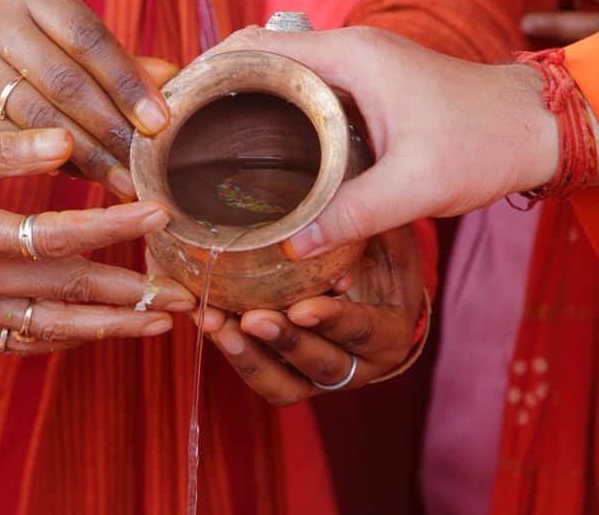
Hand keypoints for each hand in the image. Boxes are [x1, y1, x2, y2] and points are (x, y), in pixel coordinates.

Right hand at [0, 0, 175, 197]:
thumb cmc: (41, 49)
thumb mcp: (75, 42)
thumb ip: (120, 62)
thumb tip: (171, 78)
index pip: (89, 38)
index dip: (127, 82)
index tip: (160, 123)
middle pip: (65, 81)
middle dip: (111, 128)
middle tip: (144, 165)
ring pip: (40, 117)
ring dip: (88, 155)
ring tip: (123, 181)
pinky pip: (13, 142)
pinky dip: (53, 164)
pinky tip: (84, 178)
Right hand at [0, 129, 194, 353]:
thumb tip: (64, 141)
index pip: (56, 237)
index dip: (112, 228)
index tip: (159, 214)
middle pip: (66, 295)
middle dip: (131, 295)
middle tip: (184, 294)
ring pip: (51, 328)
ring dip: (109, 329)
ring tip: (159, 324)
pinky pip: (21, 339)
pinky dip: (64, 341)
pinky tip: (95, 335)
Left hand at [196, 226, 425, 405]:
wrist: (375, 284)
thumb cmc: (381, 252)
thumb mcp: (385, 233)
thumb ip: (363, 222)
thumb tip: (319, 214)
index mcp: (390, 333)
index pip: (362, 330)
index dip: (331, 320)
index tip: (301, 307)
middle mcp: (361, 365)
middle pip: (321, 365)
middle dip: (284, 341)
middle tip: (251, 318)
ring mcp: (322, 375)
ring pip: (285, 384)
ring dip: (248, 356)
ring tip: (216, 323)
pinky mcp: (292, 375)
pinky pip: (262, 375)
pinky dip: (234, 352)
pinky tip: (208, 321)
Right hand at [200, 26, 560, 256]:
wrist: (537, 128)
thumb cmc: (483, 144)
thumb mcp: (415, 186)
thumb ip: (349, 215)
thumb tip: (289, 247)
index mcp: (350, 57)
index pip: (255, 46)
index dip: (208, 71)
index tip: (174, 109)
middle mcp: (348, 51)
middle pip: (259, 57)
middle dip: (217, 89)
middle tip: (182, 137)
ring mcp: (358, 67)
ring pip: (282, 74)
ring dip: (246, 100)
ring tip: (209, 145)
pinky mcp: (368, 88)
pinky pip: (306, 91)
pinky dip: (278, 111)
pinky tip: (264, 153)